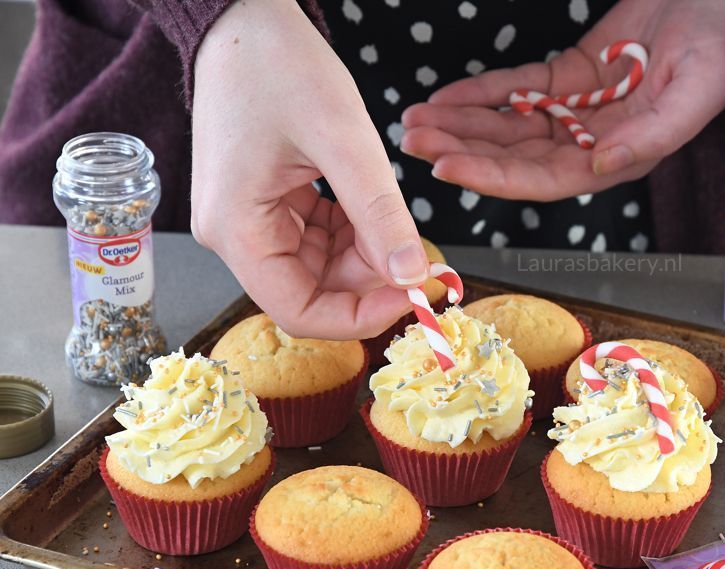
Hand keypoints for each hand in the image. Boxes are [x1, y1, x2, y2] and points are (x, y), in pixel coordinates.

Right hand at [191, 0, 426, 338]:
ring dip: (366, 256)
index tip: (413, 295)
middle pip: (313, 292)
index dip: (361, 315)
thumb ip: (379, 214)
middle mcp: (235, 236)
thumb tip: (412, 275)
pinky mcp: (266, 205)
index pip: (300, 311)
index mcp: (236, 230)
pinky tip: (376, 210)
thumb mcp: (343, 140)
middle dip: (370, 281)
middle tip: (420, 258)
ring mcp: (249, 221)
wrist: (242, 18)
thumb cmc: (277, 65)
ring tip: (400, 224)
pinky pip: (317, 239)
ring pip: (320, 268)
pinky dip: (354, 233)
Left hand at [401, 0, 724, 200]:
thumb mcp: (696, 91)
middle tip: (414, 142)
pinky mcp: (571, 74)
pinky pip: (518, 87)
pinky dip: (481, 92)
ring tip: (415, 122)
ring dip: (462, 124)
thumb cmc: (721, 46)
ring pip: (509, 124)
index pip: (545, 178)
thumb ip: (651, 137)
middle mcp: (592, 140)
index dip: (494, 176)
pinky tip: (446, 96)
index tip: (448, 167)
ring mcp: (579, 108)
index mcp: (619, 156)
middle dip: (463, 149)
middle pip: (515, 155)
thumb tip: (599, 164)